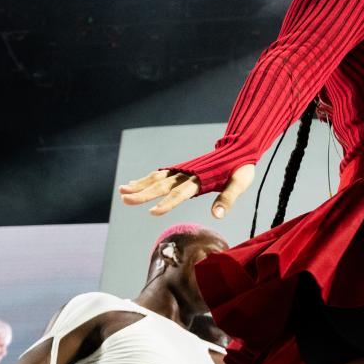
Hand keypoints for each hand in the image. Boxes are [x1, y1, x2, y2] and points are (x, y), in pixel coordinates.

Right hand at [119, 163, 254, 218]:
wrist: (239, 147)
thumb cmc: (241, 168)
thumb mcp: (240, 184)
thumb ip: (228, 199)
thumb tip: (217, 215)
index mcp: (201, 180)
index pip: (180, 194)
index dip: (167, 203)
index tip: (152, 212)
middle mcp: (188, 174)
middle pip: (162, 185)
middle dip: (142, 194)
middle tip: (124, 199)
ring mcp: (183, 170)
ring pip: (157, 178)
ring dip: (139, 185)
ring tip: (122, 191)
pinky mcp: (182, 169)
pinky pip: (161, 174)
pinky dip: (146, 179)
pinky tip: (134, 183)